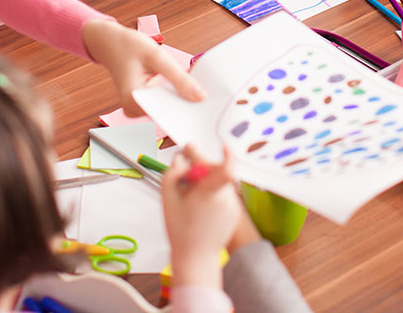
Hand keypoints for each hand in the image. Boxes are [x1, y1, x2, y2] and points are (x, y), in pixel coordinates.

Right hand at [82, 19, 204, 115]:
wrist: (109, 41)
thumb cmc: (128, 46)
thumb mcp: (157, 57)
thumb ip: (179, 78)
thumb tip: (200, 97)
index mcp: (133, 101)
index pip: (168, 111)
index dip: (188, 105)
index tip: (207, 101)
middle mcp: (132, 110)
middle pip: (168, 111)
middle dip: (185, 100)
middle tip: (205, 91)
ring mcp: (136, 108)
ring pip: (167, 106)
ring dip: (180, 95)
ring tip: (191, 84)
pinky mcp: (141, 103)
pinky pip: (163, 101)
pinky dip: (173, 93)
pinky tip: (181, 84)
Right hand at [161, 145, 242, 289]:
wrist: (196, 258)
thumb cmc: (181, 232)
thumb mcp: (167, 201)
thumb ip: (171, 175)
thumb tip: (180, 160)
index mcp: (208, 194)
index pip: (226, 168)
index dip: (227, 154)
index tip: (224, 145)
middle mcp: (224, 199)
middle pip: (217, 171)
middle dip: (202, 167)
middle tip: (186, 173)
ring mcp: (232, 206)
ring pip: (221, 182)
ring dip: (208, 180)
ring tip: (191, 194)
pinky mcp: (234, 212)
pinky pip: (225, 193)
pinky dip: (213, 192)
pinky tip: (200, 205)